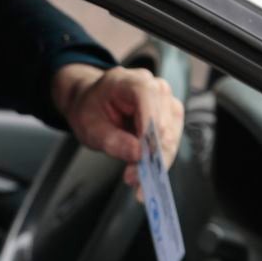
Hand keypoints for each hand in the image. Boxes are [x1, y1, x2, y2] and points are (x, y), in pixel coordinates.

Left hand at [52, 64, 184, 198]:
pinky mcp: (170, 119)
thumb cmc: (90, 109)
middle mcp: (155, 88)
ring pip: (171, 135)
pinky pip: (170, 141)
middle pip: (163, 122)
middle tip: (133, 178)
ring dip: (155, 161)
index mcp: (131, 81)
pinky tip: (143, 173)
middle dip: (151, 154)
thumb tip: (139, 154)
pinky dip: (157, 160)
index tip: (144, 156)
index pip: (148, 98)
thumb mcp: (90, 128)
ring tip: (136, 179)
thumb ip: (114, 141)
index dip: (149, 127)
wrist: (91, 103)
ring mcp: (165, 102)